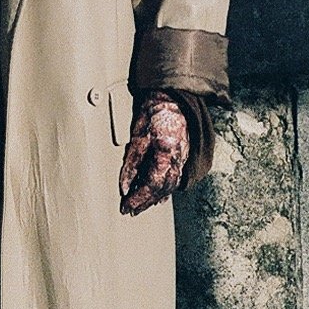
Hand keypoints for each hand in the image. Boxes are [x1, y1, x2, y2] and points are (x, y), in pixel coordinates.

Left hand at [119, 94, 189, 215]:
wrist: (173, 99)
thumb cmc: (154, 113)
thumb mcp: (138, 137)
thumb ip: (131, 163)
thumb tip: (124, 186)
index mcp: (167, 154)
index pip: (152, 184)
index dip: (138, 197)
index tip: (126, 206)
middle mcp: (178, 160)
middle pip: (161, 189)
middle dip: (145, 201)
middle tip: (130, 210)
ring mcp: (183, 159)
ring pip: (169, 186)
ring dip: (154, 198)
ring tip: (140, 205)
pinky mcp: (184, 156)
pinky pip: (174, 179)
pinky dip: (164, 189)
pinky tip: (157, 196)